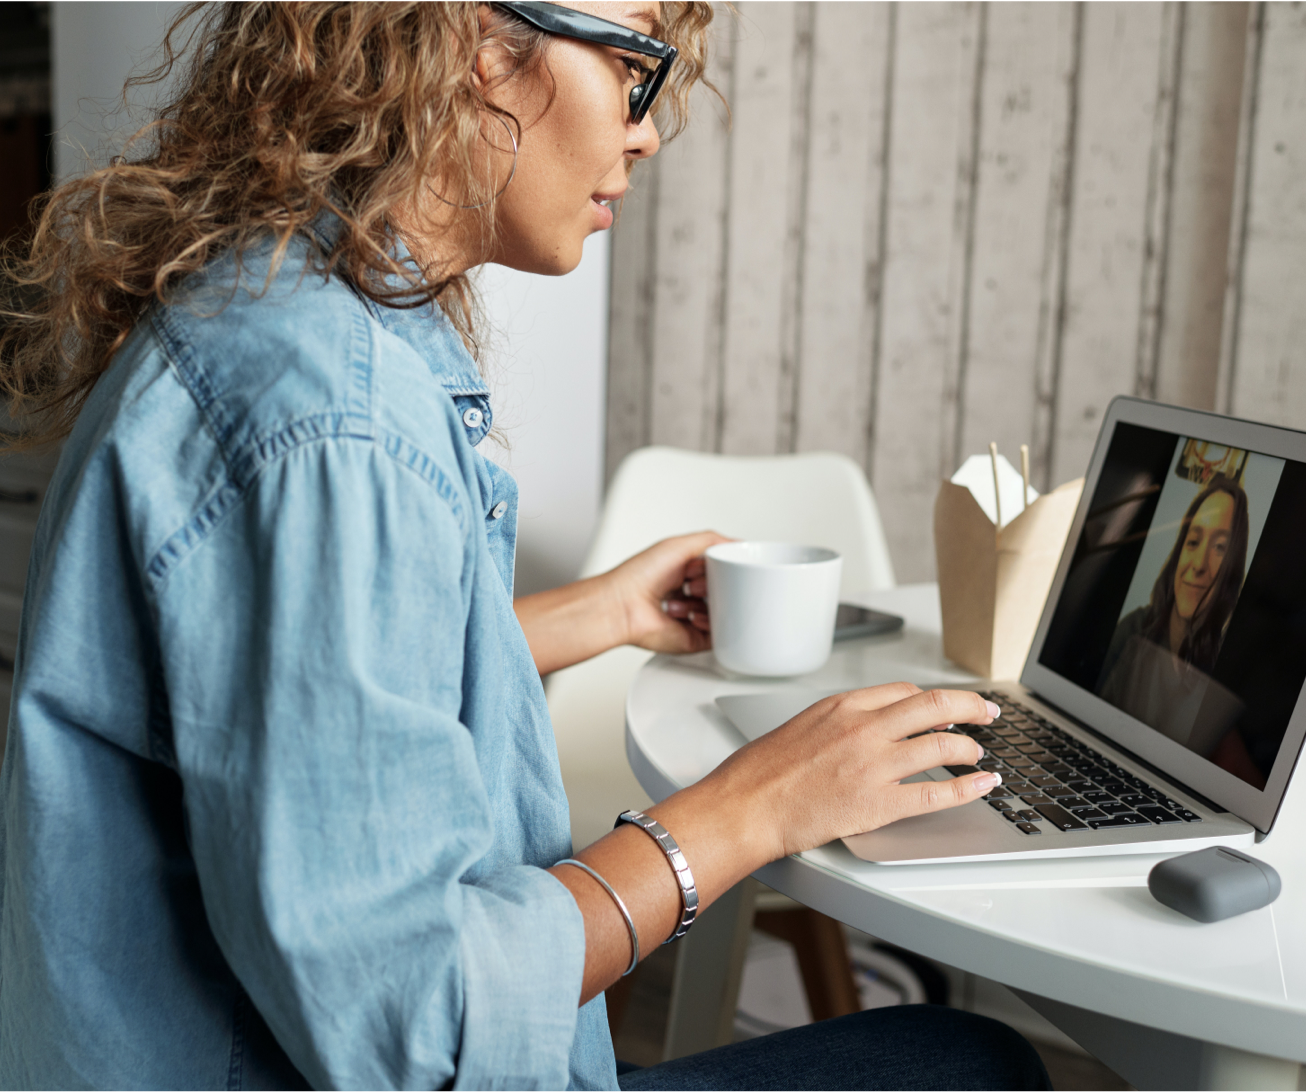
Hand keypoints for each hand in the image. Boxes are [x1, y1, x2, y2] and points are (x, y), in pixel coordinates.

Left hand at [605, 531, 730, 653]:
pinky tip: (693, 615)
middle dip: (715, 583)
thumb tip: (739, 545)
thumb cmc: (639, 576)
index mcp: (686, 573)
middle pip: (724, 590)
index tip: (714, 563)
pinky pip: (719, 634)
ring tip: (688, 595)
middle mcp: (690, 595)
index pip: (720, 570)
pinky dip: (711, 623)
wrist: (623, 605)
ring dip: (709, 601)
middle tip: (696, 580)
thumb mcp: (679, 544)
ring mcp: (693, 617)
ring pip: (724, 611)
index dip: (720, 565)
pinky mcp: (695, 638)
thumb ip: (713, 541)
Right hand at [689, 683, 1002, 860]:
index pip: (904, 691)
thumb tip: (863, 729)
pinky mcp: (878, 803)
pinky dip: (969, 788)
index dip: (932, 699)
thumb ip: (838, 723)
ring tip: (979, 756)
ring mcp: (874, 765)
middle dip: (971, 706)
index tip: (945, 706)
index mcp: (843, 705)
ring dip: (970, 749)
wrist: (744, 806)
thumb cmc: (759, 772)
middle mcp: (864, 728)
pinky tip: (983, 785)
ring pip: (943, 745)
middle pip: (935, 705)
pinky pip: (937, 793)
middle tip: (987, 713)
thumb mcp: (800, 726)